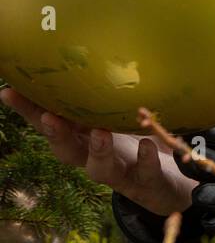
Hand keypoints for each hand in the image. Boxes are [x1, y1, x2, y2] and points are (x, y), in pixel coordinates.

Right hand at [0, 86, 198, 216]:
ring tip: (101, 132)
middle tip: (49, 117)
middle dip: (56, 135)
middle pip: (67, 151)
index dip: (29, 111)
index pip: (51, 123)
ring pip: (101, 168)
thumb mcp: (116, 118)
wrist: (171, 184)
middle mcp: (95, 157)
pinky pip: (145, 173)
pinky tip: (147, 145)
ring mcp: (120, 172)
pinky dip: (145, 160)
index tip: (9, 92)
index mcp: (84, 138)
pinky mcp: (147, 182)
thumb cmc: (136, 144)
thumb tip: (82, 58)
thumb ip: (98, 97)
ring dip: (98, 151)